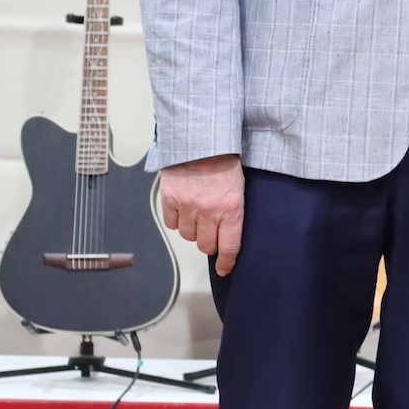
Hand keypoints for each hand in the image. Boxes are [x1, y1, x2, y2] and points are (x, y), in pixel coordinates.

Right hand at [159, 154, 244, 276]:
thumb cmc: (223, 162)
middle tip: (211, 233)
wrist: (200, 140)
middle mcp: (209, 211)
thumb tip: (226, 236)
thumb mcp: (238, 188)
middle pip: (206, 245)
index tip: (224, 268)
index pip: (229, 247)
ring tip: (197, 215)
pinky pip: (171, 223)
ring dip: (193, 231)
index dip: (226, 262)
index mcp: (231, 209)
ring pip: (187, 236)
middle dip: (210, 243)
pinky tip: (183, 209)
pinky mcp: (170, 199)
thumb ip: (232, 213)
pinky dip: (176, 220)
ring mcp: (188, 206)